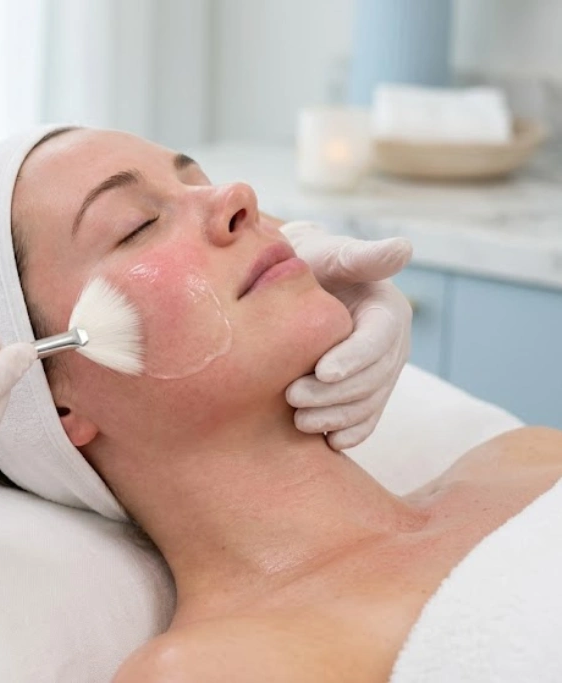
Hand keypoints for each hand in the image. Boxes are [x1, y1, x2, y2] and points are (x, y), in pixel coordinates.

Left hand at [281, 221, 412, 449]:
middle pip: (372, 378)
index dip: (353, 358)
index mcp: (388, 313)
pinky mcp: (366, 394)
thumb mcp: (331, 255)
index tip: (322, 371)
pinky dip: (349, 433)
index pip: (378, 340)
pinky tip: (325, 442)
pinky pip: (365, 421)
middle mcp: (392, 347)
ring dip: (336, 417)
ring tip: (299, 421)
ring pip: (367, 404)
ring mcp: (381, 374)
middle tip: (292, 396)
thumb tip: (404, 248)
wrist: (299, 289)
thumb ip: (361, 257)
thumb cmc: (312, 265)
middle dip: (334, 392)